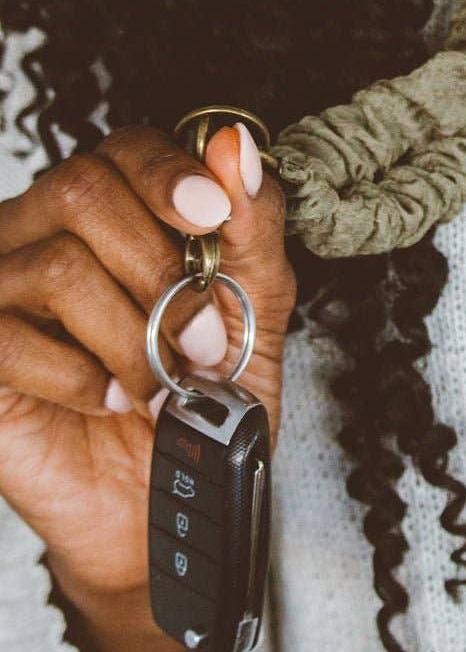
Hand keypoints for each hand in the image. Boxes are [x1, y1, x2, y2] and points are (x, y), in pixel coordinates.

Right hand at [0, 122, 295, 651]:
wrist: (163, 506)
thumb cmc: (203, 402)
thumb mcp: (254, 312)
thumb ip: (252, 227)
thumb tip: (237, 145)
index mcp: (115, 213)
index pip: (125, 148)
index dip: (168, 173)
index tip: (210, 217)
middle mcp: (43, 235)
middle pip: (82, 191)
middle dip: (158, 269)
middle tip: (199, 341)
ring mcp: (0, 291)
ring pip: (57, 266)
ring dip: (129, 336)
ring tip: (156, 384)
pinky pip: (9, 337)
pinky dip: (78, 377)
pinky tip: (104, 400)